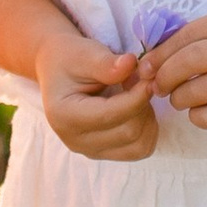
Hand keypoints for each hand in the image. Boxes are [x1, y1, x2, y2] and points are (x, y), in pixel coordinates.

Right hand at [35, 30, 158, 161]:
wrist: (58, 71)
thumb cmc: (70, 59)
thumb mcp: (83, 54)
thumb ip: (106, 62)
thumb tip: (131, 64)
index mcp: (64, 116)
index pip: (111, 114)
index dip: (137, 96)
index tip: (149, 77)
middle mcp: (75, 141)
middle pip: (129, 132)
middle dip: (143, 105)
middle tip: (141, 81)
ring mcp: (90, 151)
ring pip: (139, 146)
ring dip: (148, 118)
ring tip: (138, 95)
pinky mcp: (104, 153)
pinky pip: (139, 150)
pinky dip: (147, 129)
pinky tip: (138, 109)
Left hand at [144, 7, 206, 131]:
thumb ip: (193, 40)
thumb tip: (148, 64)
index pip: (186, 36)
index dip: (160, 55)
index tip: (146, 69)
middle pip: (190, 61)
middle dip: (165, 77)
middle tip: (158, 87)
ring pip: (197, 91)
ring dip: (179, 99)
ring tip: (179, 99)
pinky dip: (196, 116)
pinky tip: (198, 112)